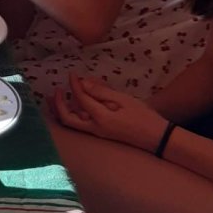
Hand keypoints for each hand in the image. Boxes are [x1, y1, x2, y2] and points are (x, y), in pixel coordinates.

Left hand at [54, 72, 168, 152]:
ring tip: (55, 98)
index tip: (72, 75)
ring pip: (73, 123)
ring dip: (62, 110)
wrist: (156, 138)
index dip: (74, 85)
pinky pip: (82, 124)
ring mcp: (97, 133)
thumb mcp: (123, 100)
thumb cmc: (143, 116)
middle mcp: (94, 128)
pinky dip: (74, 114)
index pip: (81, 99)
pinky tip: (74, 105)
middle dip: (57, 105)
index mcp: (100, 118)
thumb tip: (83, 84)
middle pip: (67, 119)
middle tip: (55, 90)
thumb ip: (102, 92)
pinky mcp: (101, 134)